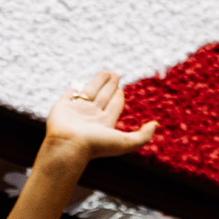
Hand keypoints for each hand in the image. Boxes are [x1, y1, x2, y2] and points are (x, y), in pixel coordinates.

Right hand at [40, 71, 157, 167]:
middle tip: (116, 74)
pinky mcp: (62, 107)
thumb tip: (156, 125)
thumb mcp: (125, 142)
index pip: (114, 105)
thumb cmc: (95, 145)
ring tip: (105, 72)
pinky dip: (72, 92)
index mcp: (104, 123)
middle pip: (103, 97)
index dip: (118, 96)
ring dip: (98, 82)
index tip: (121, 88)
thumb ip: (143, 136)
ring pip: (89, 92)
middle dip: (110, 85)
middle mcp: (91, 117)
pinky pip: (68, 96)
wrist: (68, 146)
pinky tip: (75, 88)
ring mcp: (76, 111)